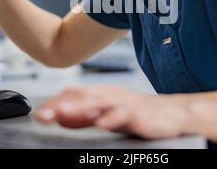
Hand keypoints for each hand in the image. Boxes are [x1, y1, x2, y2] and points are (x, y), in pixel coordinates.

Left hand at [36, 86, 190, 139]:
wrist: (176, 113)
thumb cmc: (141, 113)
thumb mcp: (109, 114)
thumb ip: (86, 116)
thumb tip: (61, 117)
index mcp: (104, 94)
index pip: (75, 94)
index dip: (56, 102)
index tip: (40, 114)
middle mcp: (113, 96)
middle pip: (84, 95)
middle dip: (62, 104)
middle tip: (43, 114)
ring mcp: (127, 104)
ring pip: (102, 102)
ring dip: (81, 106)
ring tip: (64, 111)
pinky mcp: (141, 115)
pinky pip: (126, 115)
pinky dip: (113, 118)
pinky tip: (102, 123)